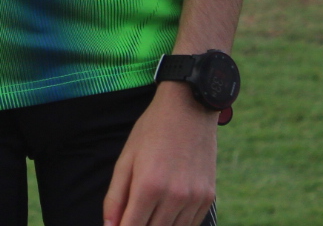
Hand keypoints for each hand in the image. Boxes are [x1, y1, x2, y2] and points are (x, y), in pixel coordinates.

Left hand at [104, 83, 217, 225]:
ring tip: (148, 213)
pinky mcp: (208, 197)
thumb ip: (115, 197)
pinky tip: (166, 212)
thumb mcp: (126, 159)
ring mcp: (194, 199)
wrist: (190, 108)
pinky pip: (190, 225)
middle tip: (133, 216)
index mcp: (148, 186)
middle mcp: (174, 196)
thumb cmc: (152, 131)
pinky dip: (176, 224)